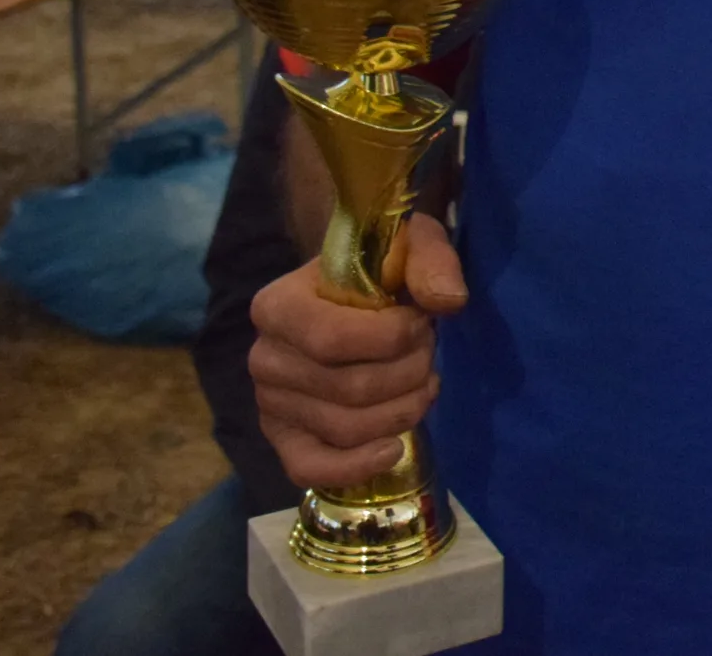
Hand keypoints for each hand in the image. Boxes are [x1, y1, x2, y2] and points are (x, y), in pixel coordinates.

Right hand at [248, 212, 466, 485]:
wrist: (353, 295)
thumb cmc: (380, 269)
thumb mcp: (409, 243)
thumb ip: (430, 259)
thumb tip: (448, 301)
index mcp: (276, 306)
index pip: (333, 339)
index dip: (393, 338)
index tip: (422, 321)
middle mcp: (263, 358)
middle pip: (350, 389)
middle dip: (410, 372)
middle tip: (428, 351)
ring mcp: (270, 403)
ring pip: (346, 428)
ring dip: (403, 409)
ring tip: (423, 382)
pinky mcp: (285, 439)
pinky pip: (311, 468)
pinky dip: (357, 466)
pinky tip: (393, 448)